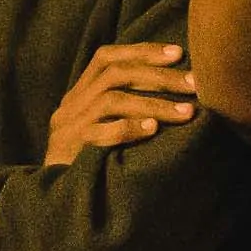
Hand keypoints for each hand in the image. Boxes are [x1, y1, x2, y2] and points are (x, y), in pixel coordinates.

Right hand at [44, 43, 197, 166]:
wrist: (56, 199)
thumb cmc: (92, 160)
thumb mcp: (104, 126)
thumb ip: (126, 105)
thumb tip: (178, 86)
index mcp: (79, 95)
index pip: (106, 58)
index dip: (142, 51)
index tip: (178, 53)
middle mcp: (71, 105)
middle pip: (115, 74)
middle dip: (159, 76)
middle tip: (194, 83)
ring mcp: (69, 127)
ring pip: (112, 101)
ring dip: (154, 104)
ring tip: (187, 112)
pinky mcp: (70, 151)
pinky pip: (100, 133)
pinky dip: (129, 128)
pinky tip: (154, 130)